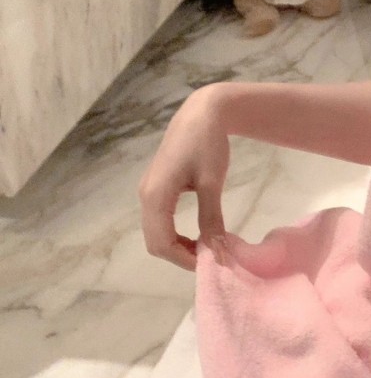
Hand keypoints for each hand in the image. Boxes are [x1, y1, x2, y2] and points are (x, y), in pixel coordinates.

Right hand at [138, 84, 230, 270]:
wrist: (202, 113)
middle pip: (155, 242)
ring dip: (178, 246)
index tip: (212, 264)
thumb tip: (218, 252)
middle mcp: (146, 196)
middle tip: (211, 258)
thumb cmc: (208, 144)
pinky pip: (160, 220)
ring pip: (156, 233)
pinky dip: (176, 233)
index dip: (185, 260)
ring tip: (208, 248)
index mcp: (155, 195)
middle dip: (181, 255)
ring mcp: (149, 191)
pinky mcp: (157, 187)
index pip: (162, 243)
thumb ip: (211, 219)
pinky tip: (199, 234)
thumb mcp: (212, 183)